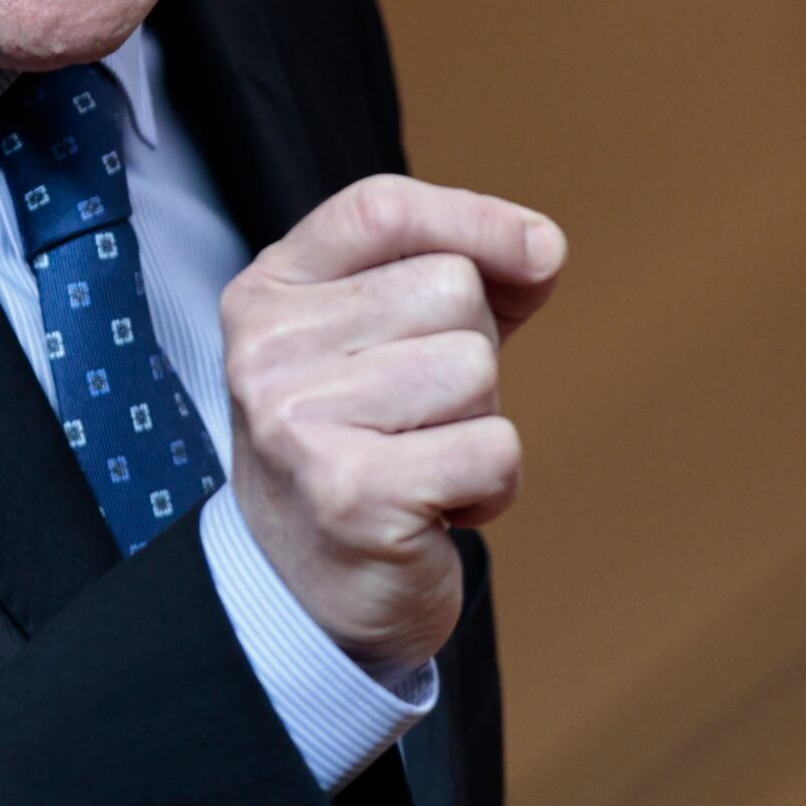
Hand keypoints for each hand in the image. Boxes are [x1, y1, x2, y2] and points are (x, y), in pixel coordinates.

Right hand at [219, 172, 559, 677]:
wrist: (304, 597)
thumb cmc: (361, 452)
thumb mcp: (381, 342)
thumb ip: (456, 274)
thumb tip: (539, 249)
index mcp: (266, 295)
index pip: (382, 208)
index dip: (476, 219)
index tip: (536, 254)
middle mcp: (267, 352)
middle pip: (451, 289)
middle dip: (471, 355)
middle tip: (418, 417)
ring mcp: (302, 424)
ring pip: (478, 368)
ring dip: (478, 425)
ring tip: (422, 462)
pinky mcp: (356, 496)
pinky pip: (495, 448)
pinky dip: (491, 486)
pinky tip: (437, 507)